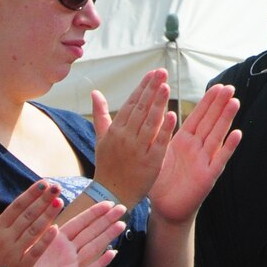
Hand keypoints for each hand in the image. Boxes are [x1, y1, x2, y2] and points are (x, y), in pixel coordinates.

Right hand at [0, 180, 62, 266]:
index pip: (17, 206)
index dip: (31, 194)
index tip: (44, 183)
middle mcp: (6, 239)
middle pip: (28, 215)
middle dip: (43, 200)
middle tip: (57, 187)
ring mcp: (14, 253)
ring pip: (34, 230)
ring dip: (48, 215)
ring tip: (60, 202)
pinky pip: (36, 251)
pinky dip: (46, 240)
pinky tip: (56, 228)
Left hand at [2, 200, 125, 266]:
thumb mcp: (33, 245)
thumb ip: (45, 228)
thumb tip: (53, 205)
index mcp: (58, 241)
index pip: (79, 223)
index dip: (94, 213)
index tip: (108, 202)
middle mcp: (68, 252)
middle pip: (90, 232)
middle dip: (106, 220)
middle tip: (123, 207)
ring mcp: (71, 266)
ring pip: (93, 248)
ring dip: (107, 236)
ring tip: (122, 224)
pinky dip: (100, 262)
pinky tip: (112, 253)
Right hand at [91, 69, 173, 206]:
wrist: (111, 194)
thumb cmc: (107, 165)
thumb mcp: (101, 139)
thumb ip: (101, 114)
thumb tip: (94, 92)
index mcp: (115, 131)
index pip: (131, 104)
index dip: (142, 87)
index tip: (153, 73)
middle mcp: (125, 138)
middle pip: (140, 109)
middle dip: (151, 89)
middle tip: (162, 72)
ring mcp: (137, 150)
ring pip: (149, 123)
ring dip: (158, 103)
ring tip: (166, 86)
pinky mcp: (150, 162)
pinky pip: (158, 143)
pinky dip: (164, 129)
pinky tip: (172, 115)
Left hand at [147, 83, 241, 224]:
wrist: (165, 207)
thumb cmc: (161, 182)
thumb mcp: (158, 155)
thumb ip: (158, 136)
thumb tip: (151, 115)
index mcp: (184, 141)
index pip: (197, 117)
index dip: (207, 102)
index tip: (217, 86)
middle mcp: (196, 148)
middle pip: (210, 122)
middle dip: (219, 105)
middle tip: (229, 87)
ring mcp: (204, 161)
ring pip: (216, 136)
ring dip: (225, 120)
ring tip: (234, 102)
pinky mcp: (207, 176)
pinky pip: (219, 159)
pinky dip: (228, 147)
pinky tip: (236, 134)